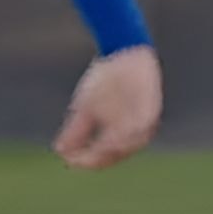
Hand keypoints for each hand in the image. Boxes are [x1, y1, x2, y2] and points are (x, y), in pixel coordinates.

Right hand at [54, 45, 162, 169]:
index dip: (87, 161)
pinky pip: (145, 124)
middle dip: (99, 159)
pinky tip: (114, 137)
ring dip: (116, 149)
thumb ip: (76, 130)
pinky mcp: (152, 106)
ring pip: (134, 143)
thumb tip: (60, 151)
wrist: (122, 52)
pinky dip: (132, 133)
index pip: (104, 156)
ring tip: (97, 152)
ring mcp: (144, 119)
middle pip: (119, 154)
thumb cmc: (105, 82)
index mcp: (119, 134)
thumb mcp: (86, 107)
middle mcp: (134, 131)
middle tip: (80, 160)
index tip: (70, 160)